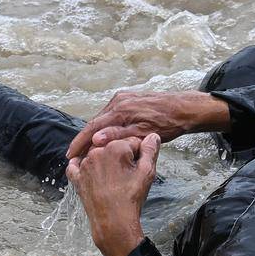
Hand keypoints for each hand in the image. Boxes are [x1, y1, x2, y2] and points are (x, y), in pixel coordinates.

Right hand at [66, 90, 228, 159]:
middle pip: (95, 122)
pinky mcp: (129, 99)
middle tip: (76, 157)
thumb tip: (96, 139)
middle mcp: (118, 100)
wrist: (184, 109)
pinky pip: (112, 115)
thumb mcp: (143, 133)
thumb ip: (118, 136)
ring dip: (95, 133)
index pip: (93, 127)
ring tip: (87, 150)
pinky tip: (104, 137)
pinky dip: (105, 126)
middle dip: (85, 140)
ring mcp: (123, 98)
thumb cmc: (167, 123)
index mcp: (120, 109)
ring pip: (103, 119)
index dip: (79, 142)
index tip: (70, 155)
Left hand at [66, 133, 160, 255]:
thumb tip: (152, 136)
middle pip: (114, 146)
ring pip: (97, 154)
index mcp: (116, 147)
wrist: (113, 222)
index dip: (139, 153)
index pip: (132, 142)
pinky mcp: (77, 177)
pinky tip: (90, 171)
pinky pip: (75, 165)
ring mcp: (84, 165)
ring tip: (113, 177)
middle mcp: (97, 152)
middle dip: (121, 156)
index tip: (140, 165)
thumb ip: (151, 151)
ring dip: (104, 160)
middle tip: (127, 173)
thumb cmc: (130, 198)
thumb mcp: (147, 173)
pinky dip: (81, 166)